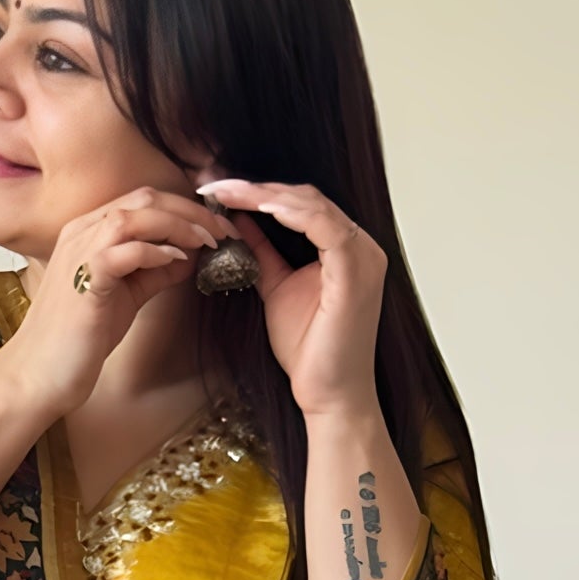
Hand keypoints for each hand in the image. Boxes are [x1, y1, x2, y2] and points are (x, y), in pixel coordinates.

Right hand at [2, 185, 236, 416]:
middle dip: (191, 211)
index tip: (216, 225)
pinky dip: (156, 251)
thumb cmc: (79, 338)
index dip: (185, 208)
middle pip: (145, 199)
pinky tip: (178, 262)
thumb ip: (153, 272)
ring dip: (180, 225)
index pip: (143, 201)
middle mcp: (82, 231)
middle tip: (223, 229)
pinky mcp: (85, 278)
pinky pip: (126, 249)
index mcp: (89, 231)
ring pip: (137, 216)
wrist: (41, 373)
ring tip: (208, 241)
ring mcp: (81, 252)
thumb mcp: (125, 296)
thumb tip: (187, 257)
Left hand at [197, 178, 386, 419]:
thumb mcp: (276, 288)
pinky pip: (322, 226)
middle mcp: (362, 246)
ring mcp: (363, 257)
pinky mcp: (355, 271)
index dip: (260, 192)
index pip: (303, 204)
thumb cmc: (308, 351)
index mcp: (346, 249)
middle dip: (257, 188)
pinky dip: (287, 213)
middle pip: (307, 197)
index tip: (219, 190)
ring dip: (265, 195)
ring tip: (226, 193)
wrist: (328, 394)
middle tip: (215, 184)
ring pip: (312, 204)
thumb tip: (238, 222)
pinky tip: (255, 208)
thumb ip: (263, 253)